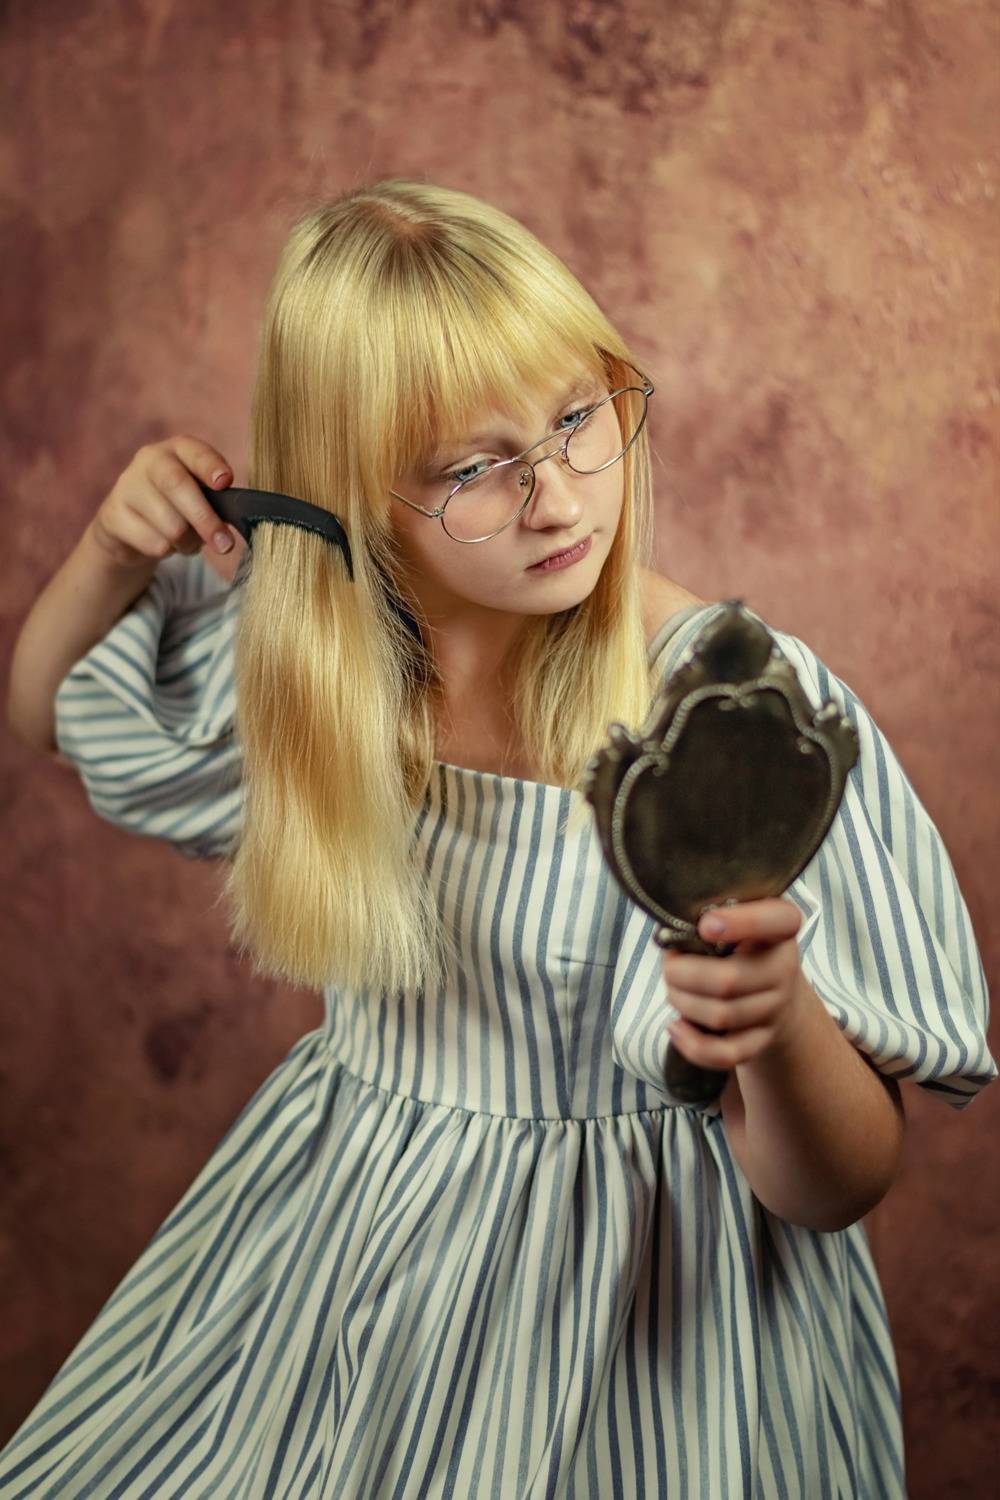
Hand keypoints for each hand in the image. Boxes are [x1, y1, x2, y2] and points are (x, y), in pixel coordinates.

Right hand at [89, 435, 242, 570]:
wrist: (130, 526)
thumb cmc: (178, 507)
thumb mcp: (201, 497)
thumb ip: (218, 502)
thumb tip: (236, 522)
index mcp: (177, 450)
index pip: (194, 451)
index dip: (210, 465)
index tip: (225, 481)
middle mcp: (149, 460)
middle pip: (176, 485)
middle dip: (205, 518)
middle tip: (225, 545)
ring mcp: (127, 485)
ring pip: (169, 523)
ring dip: (188, 542)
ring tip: (188, 542)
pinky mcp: (112, 515)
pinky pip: (153, 542)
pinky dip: (168, 552)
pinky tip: (165, 544)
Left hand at [662, 898, 809, 1071]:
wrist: (773, 983)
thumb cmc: (738, 939)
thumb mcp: (733, 913)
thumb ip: (708, 913)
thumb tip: (673, 938)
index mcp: (781, 924)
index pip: (776, 920)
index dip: (741, 922)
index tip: (705, 925)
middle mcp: (785, 966)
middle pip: (729, 980)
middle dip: (682, 975)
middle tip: (669, 966)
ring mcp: (777, 1006)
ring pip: (721, 1015)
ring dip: (682, 1002)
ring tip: (674, 989)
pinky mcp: (763, 1039)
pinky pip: (726, 1052)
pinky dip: (693, 1045)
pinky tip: (676, 1027)